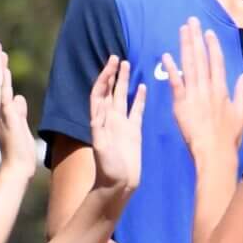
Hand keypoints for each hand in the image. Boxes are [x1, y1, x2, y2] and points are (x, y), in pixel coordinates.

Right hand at [0, 42, 36, 177]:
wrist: (16, 169)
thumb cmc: (19, 151)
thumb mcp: (21, 126)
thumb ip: (19, 111)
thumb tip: (20, 97)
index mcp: (2, 112)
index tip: (0, 54)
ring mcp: (2, 115)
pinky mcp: (9, 120)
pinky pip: (5, 100)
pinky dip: (5, 86)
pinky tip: (6, 73)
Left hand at [86, 57, 145, 193]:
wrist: (118, 185)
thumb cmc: (108, 169)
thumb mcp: (102, 149)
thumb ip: (100, 131)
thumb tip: (99, 112)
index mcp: (100, 121)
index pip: (99, 93)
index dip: (103, 78)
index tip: (110, 64)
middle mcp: (110, 119)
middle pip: (110, 91)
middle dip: (112, 74)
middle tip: (117, 57)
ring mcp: (122, 124)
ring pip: (122, 97)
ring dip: (124, 82)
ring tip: (127, 64)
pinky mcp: (134, 131)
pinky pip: (136, 111)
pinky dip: (138, 98)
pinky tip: (142, 87)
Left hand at [161, 17, 242, 162]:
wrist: (214, 153)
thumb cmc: (229, 137)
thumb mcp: (241, 114)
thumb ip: (242, 92)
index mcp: (222, 90)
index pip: (217, 62)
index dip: (212, 45)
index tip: (208, 31)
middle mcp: (208, 88)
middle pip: (201, 58)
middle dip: (196, 38)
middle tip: (191, 21)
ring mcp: (194, 95)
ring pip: (189, 66)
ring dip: (185, 46)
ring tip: (182, 30)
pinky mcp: (181, 105)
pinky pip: (176, 84)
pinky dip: (172, 69)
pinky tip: (167, 56)